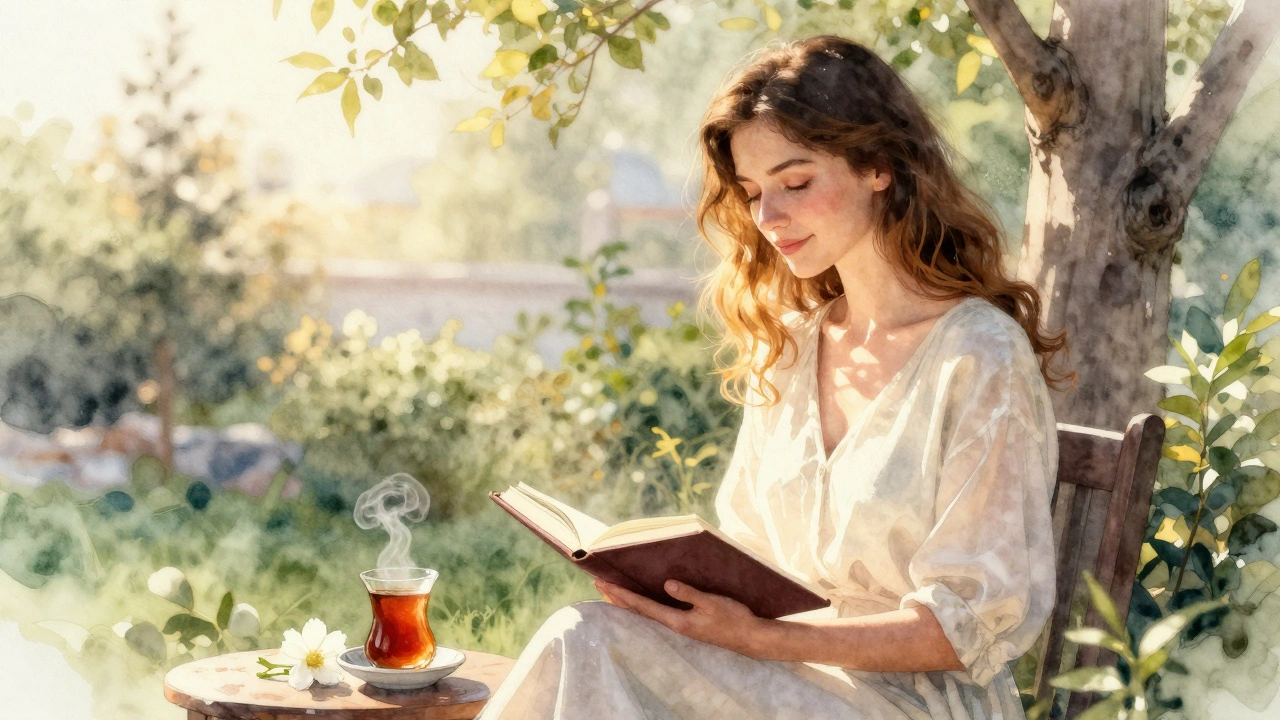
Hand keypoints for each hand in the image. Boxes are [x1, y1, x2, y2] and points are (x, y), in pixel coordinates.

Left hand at [593, 578, 771, 657]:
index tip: (605, 584)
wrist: (749, 637)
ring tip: (611, 592)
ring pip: (646, 613)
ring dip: (628, 602)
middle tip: (598, 584)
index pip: (642, 606)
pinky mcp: (686, 624)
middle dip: (618, 597)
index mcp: (677, 621)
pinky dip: (643, 605)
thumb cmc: (733, 618)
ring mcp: (680, 626)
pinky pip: (657, 613)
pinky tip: (641, 601)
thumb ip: (690, 593)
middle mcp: (674, 625)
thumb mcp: (713, 602)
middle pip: (639, 611)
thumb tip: (667, 584)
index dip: (622, 594)